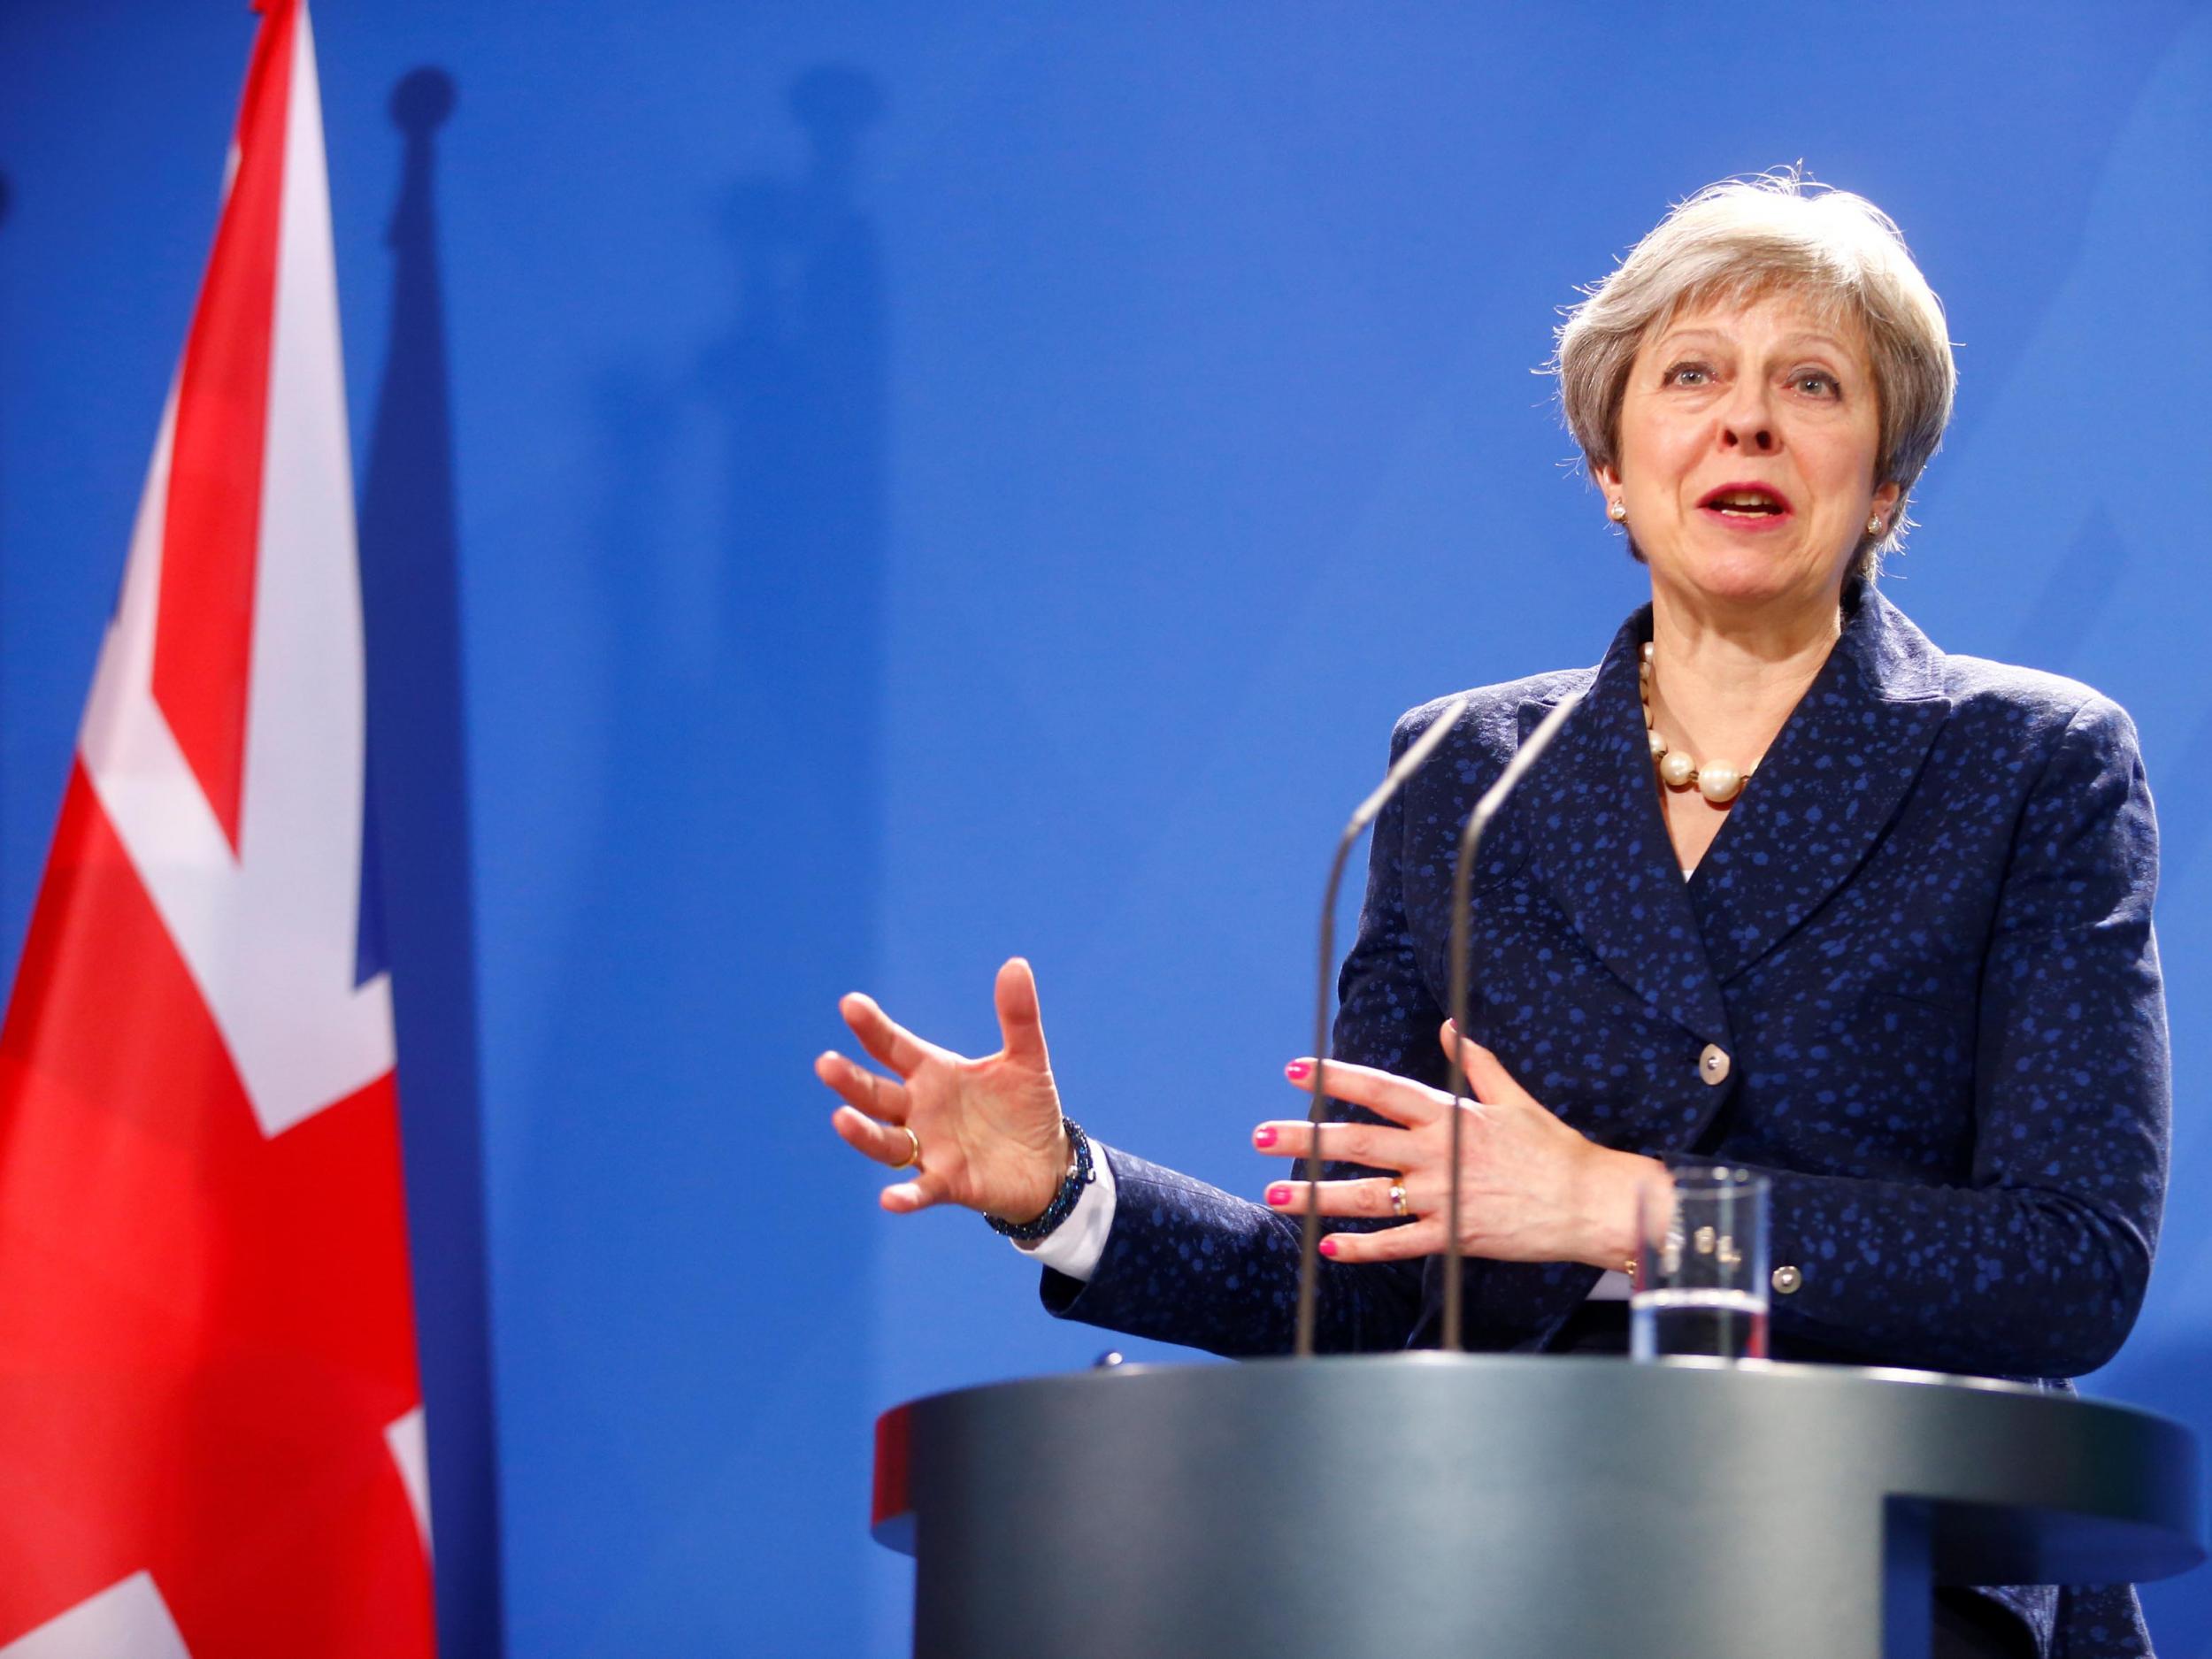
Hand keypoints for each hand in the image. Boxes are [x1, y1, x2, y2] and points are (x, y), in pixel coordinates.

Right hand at [816, 958, 1070, 1221]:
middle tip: (826, 1063)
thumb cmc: (1025, 1108)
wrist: (1048, 1164)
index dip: (872, 1028)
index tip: (850, 1004)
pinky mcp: (948, 1183)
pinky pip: (921, 1190)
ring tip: (841, 1119)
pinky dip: (905, 1195)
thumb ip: (1017, 1017)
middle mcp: (920, 1110)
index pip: (893, 1047)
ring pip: (886, 1141)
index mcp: (932, 1073)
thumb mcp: (1025, 1059)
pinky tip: (890, 1199)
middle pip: (876, 1094)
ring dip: (863, 1133)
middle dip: (851, 1081)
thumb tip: (1015, 964)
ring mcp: (929, 1149)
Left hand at [1252, 1023, 1665, 1268]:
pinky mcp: (1453, 1237)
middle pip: (1357, 1143)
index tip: (1295, 1069)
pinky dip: (1362, 1248)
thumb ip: (1476, 1063)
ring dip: (1316, 1196)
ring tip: (1274, 1194)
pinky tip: (1326, 1247)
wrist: (1591, 1203)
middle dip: (1304, 1139)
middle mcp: (1437, 1154)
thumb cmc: (1554, 1149)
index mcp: (1449, 1116)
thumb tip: (1450, 1026)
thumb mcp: (1514, 1099)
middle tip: (1259, 1136)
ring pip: (1366, 1197)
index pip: (1381, 1090)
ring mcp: (1442, 1198)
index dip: (1336, 1078)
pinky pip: (1398, 1244)